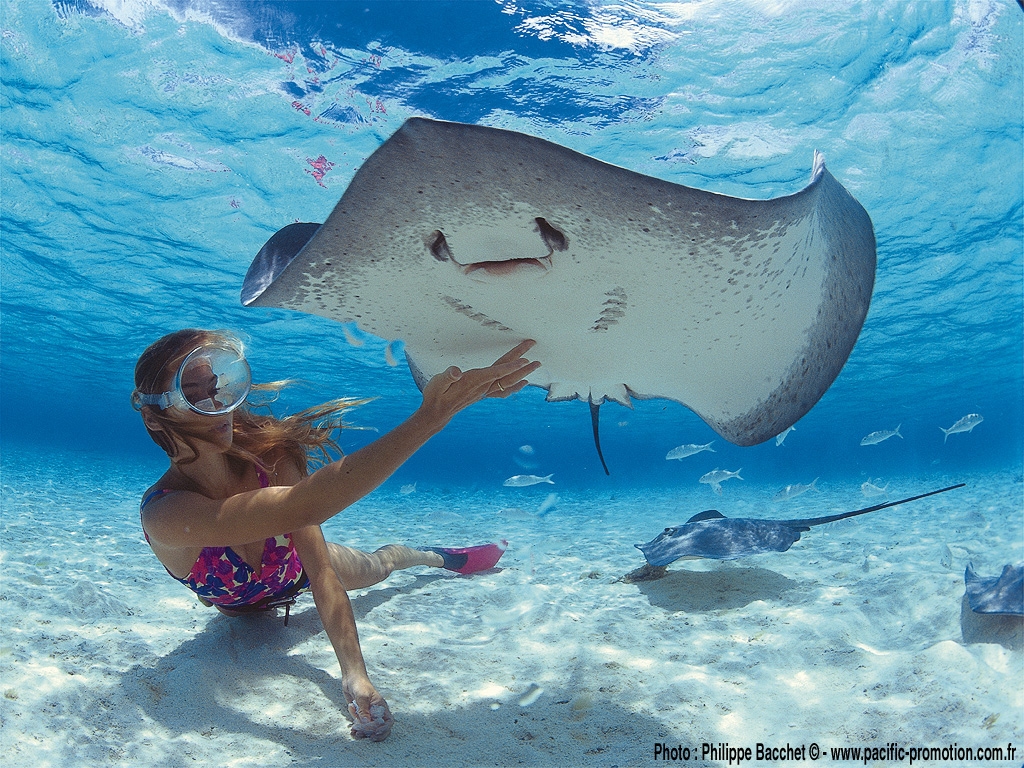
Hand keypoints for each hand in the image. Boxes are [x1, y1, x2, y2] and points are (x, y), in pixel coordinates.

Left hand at [344, 675, 393, 741]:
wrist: (351, 678)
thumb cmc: (360, 684)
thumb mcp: (362, 696)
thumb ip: (364, 710)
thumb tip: (366, 722)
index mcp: (381, 706)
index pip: (388, 721)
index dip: (384, 730)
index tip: (374, 734)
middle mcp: (376, 712)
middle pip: (380, 728)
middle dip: (371, 733)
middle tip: (362, 734)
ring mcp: (369, 714)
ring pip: (369, 729)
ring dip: (362, 732)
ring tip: (354, 731)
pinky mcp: (361, 715)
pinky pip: (361, 725)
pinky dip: (356, 727)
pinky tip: (351, 727)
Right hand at [418, 340, 539, 424]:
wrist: (436, 413)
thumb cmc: (436, 395)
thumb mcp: (437, 383)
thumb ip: (447, 376)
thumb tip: (456, 371)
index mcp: (474, 381)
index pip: (496, 372)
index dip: (511, 366)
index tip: (525, 359)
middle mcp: (482, 387)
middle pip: (507, 375)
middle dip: (522, 365)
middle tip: (537, 358)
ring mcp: (484, 391)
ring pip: (508, 381)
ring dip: (523, 373)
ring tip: (536, 365)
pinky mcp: (483, 393)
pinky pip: (504, 389)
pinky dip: (515, 385)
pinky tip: (523, 382)